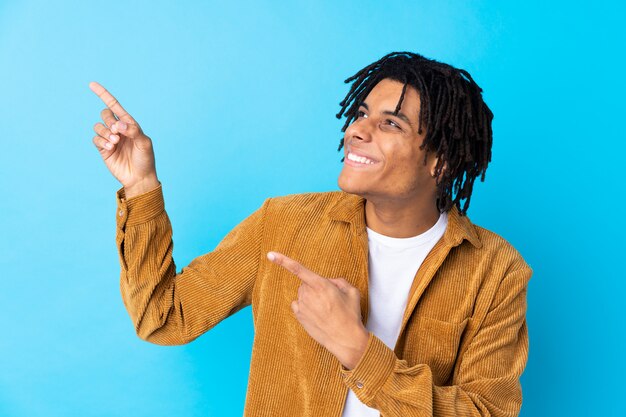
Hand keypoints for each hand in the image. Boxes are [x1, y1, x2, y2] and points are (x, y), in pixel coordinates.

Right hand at [89, 81, 158, 196]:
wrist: (140, 178)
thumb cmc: (146, 159)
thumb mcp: (145, 143)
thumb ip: (134, 131)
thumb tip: (119, 124)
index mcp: (129, 124)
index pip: (115, 106)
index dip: (103, 94)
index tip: (92, 84)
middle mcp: (118, 129)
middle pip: (105, 114)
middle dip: (109, 120)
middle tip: (118, 133)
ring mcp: (110, 139)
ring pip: (98, 126)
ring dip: (105, 132)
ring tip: (115, 142)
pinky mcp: (103, 149)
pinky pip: (95, 139)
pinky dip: (101, 141)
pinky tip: (110, 148)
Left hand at [267, 251, 369, 369]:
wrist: (346, 339)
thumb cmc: (350, 315)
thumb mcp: (352, 292)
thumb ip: (339, 281)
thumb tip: (329, 282)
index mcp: (320, 285)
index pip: (298, 269)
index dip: (283, 261)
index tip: (270, 255)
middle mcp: (308, 294)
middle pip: (305, 283)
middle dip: (314, 287)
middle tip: (329, 299)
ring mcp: (302, 306)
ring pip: (302, 294)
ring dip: (311, 297)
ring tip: (326, 309)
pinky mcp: (299, 317)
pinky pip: (298, 305)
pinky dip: (305, 307)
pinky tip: (317, 314)